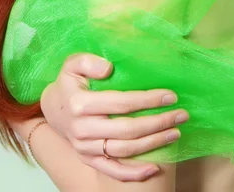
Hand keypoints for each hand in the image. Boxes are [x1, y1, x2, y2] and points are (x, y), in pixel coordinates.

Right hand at [40, 52, 188, 181]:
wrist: (52, 108)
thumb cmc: (69, 83)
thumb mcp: (72, 64)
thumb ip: (88, 61)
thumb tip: (108, 68)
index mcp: (80, 103)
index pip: (121, 103)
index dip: (148, 100)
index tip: (170, 96)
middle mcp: (82, 128)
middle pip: (128, 129)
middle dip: (158, 122)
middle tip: (181, 114)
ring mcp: (85, 147)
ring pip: (125, 150)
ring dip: (154, 143)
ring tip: (175, 132)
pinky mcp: (88, 159)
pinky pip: (113, 171)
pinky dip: (134, 173)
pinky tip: (155, 168)